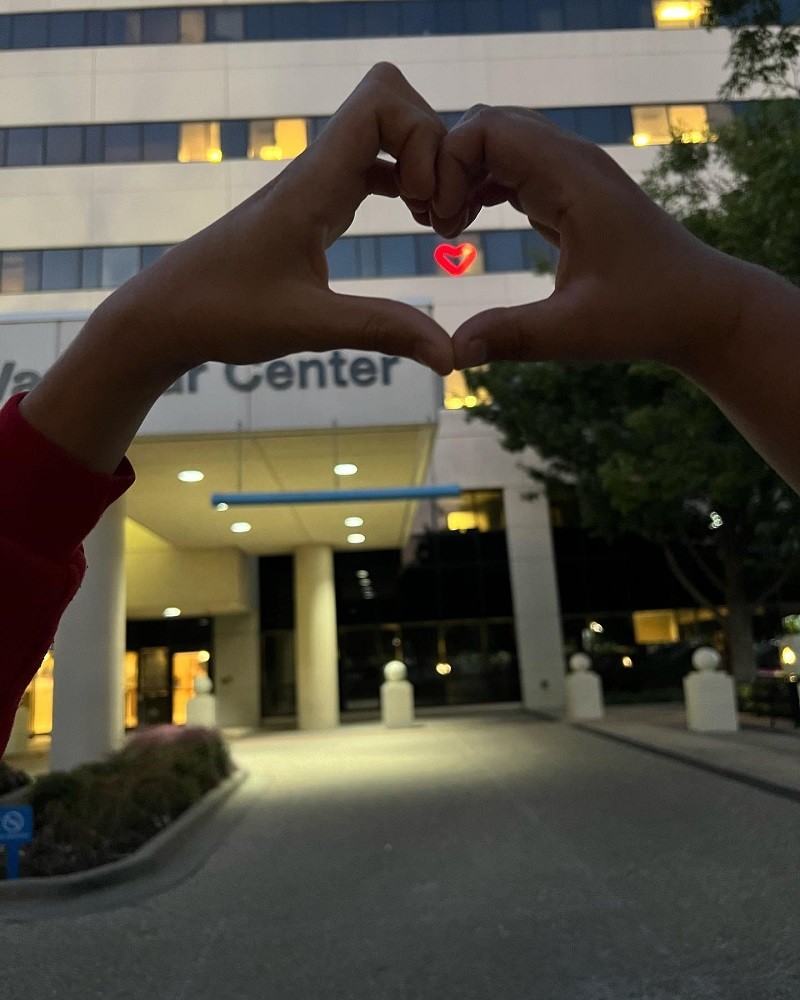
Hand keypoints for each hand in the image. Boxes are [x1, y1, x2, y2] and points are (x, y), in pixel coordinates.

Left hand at [94, 63, 452, 376]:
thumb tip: (449, 356)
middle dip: (433, 146)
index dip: (422, 136)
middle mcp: (316, 172)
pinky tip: (414, 223)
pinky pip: (373, 167)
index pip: (381, 101)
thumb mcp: (308, 327)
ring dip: (422, 166)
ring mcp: (316, 185)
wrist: (168, 313)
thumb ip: (381, 331)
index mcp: (312, 184)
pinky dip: (404, 184)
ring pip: (385, 133)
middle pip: (392, 103)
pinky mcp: (316, 205)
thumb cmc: (224, 313)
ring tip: (433, 222)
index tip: (424, 202)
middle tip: (438, 212)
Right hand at [429, 106, 750, 374]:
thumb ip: (512, 336)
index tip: (439, 221)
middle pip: (488, 125)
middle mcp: (571, 162)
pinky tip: (467, 226)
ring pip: (499, 143)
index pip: (488, 130)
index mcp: (572, 178)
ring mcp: (572, 174)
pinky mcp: (570, 193)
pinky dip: (480, 186)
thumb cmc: (647, 314)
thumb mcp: (576, 331)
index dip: (448, 164)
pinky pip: (513, 167)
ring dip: (462, 175)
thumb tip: (452, 353)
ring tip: (445, 227)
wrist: (701, 307)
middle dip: (447, 165)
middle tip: (434, 223)